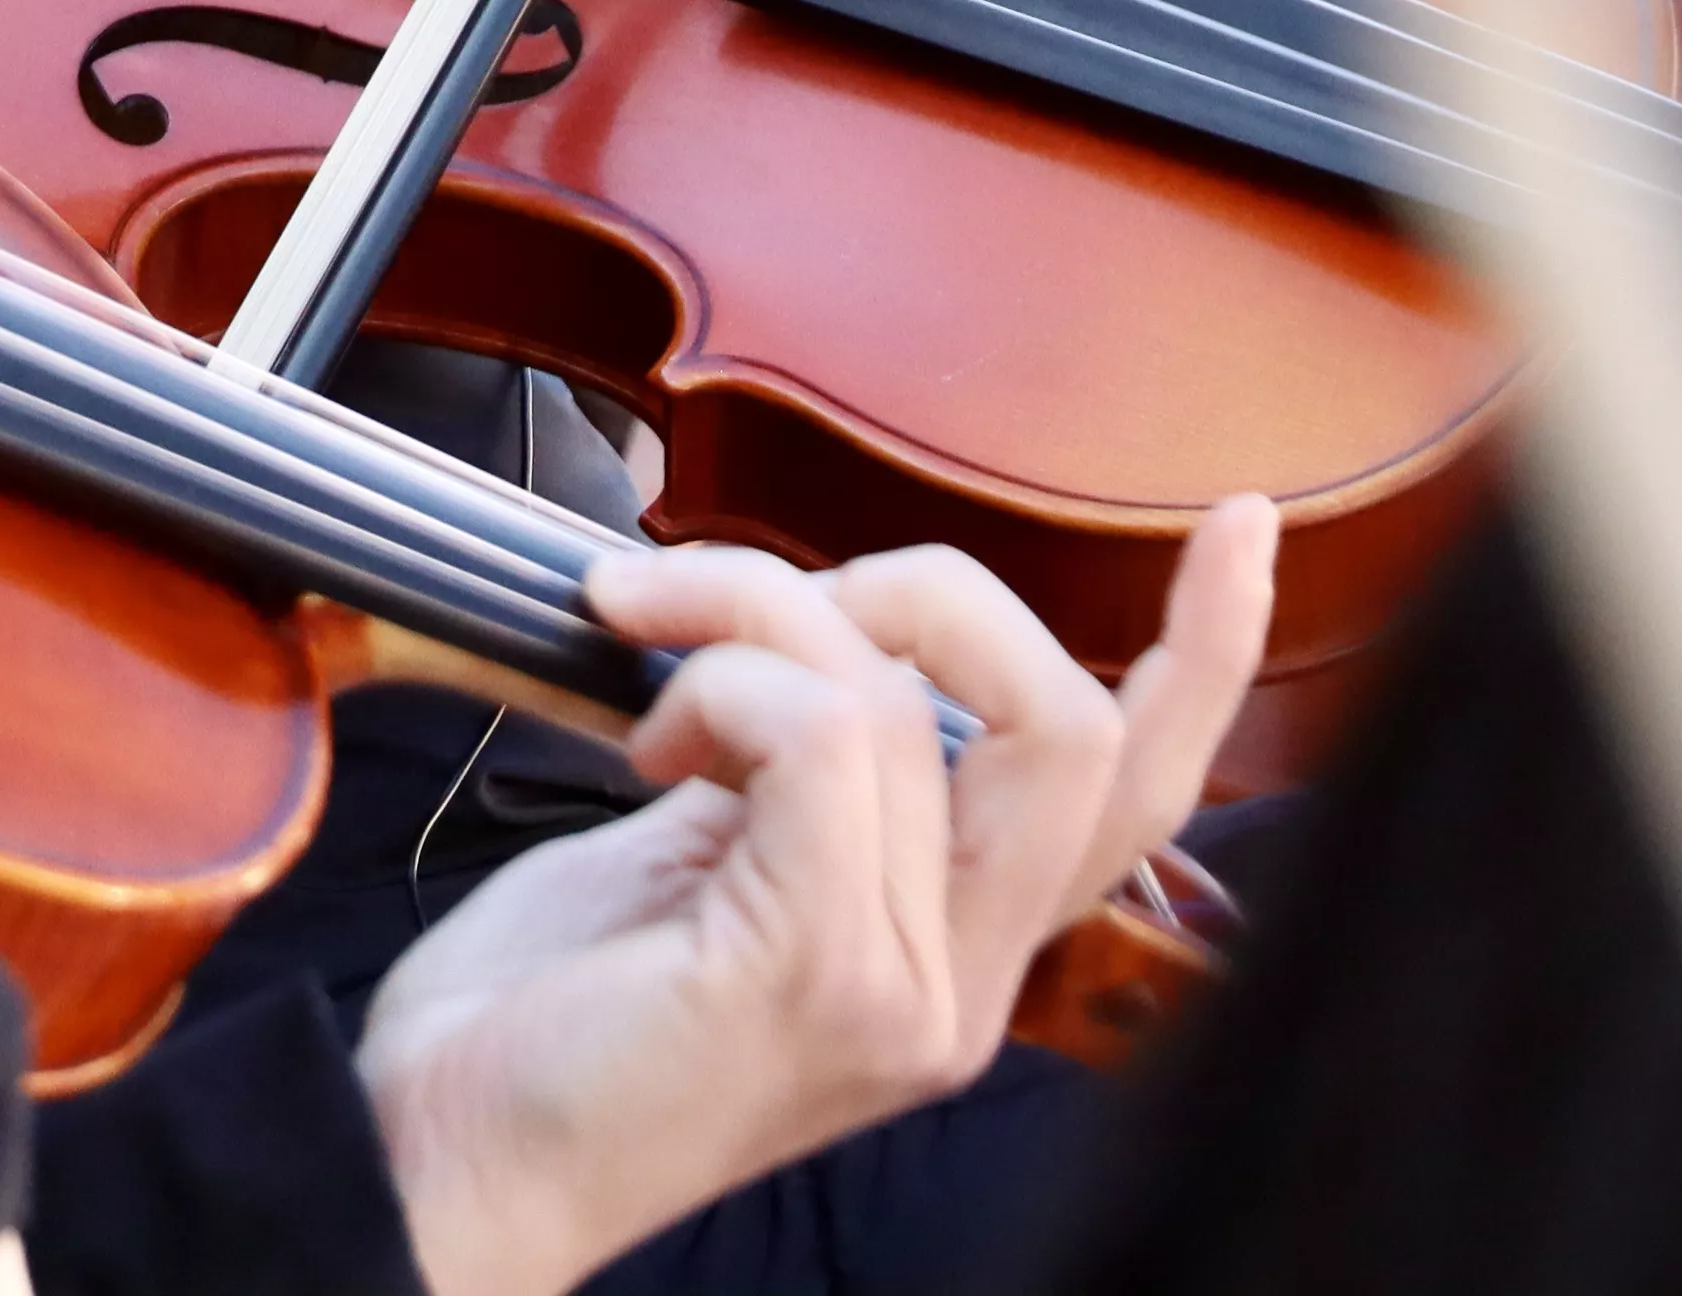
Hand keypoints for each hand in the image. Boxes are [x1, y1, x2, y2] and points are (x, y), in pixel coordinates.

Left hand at [353, 507, 1276, 1295]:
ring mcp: (903, 991)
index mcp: (951, 949)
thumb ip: (813, 766)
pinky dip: (722, 676)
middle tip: (747, 594)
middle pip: (1072, 724)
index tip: (1242, 527)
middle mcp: (959, 984)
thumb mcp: (712, 855)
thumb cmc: (548, 1015)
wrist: (439, 1155)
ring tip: (646, 667)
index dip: (1209, 654)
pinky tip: (647, 743)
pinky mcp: (819, 974)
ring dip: (750, 615)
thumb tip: (824, 629)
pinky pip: (823, 730)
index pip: (1134, 796)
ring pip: (908, 698)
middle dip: (921, 589)